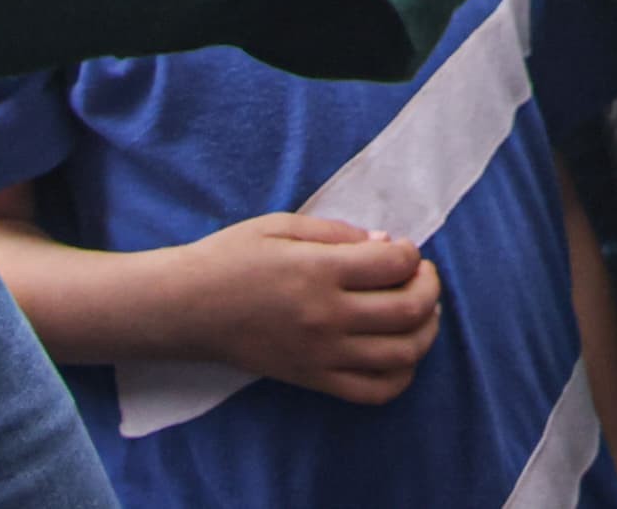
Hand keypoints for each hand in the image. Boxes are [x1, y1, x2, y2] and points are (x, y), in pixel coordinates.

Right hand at [179, 211, 445, 403]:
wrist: (187, 309)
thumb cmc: (232, 257)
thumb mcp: (284, 225)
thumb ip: (341, 233)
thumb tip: (387, 245)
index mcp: (319, 271)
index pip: (396, 264)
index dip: (410, 251)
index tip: (401, 249)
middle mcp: (326, 316)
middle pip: (410, 309)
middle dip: (429, 286)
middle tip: (420, 275)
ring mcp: (321, 354)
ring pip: (403, 354)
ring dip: (426, 331)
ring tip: (420, 312)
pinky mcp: (312, 380)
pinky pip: (374, 391)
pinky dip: (401, 375)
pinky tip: (399, 352)